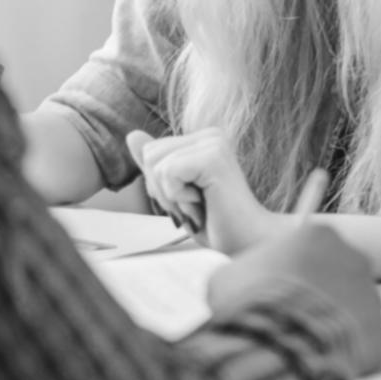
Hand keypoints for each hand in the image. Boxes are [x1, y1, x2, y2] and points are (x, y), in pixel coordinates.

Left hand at [132, 128, 282, 253]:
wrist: (249, 244)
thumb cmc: (217, 224)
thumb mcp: (175, 194)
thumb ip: (156, 164)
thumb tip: (131, 135)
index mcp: (203, 139)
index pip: (151, 152)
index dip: (161, 186)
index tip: (192, 201)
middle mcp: (211, 135)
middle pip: (150, 155)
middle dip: (164, 190)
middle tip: (196, 206)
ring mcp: (214, 143)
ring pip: (156, 164)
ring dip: (173, 197)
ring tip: (201, 206)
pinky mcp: (213, 157)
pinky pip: (168, 172)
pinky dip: (179, 197)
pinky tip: (204, 204)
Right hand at [209, 224, 380, 376]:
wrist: (276, 342)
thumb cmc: (248, 303)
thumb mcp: (228, 277)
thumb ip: (246, 273)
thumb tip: (243, 283)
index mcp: (320, 236)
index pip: (313, 252)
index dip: (293, 276)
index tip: (277, 295)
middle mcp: (356, 260)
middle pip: (341, 280)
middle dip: (320, 301)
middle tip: (293, 324)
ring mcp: (374, 301)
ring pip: (358, 315)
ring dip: (338, 331)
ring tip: (308, 351)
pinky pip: (375, 353)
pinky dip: (358, 364)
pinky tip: (331, 372)